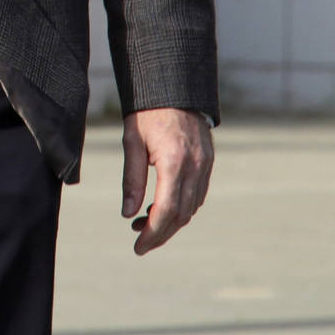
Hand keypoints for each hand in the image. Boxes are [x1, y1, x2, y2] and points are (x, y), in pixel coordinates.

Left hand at [121, 106, 212, 254]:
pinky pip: (197, 195)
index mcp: (174, 161)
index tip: (138, 247)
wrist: (173, 87)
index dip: (152, 233)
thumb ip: (131, 179)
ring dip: (170, 222)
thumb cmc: (146, 112)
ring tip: (143, 223)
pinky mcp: (208, 163)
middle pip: (181, 215)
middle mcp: (195, 166)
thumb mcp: (131, 142)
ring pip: (192, 208)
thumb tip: (127, 214)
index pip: (166, 210)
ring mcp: (205, 165)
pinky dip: (182, 208)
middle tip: (140, 244)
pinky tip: (161, 207)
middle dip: (160, 234)